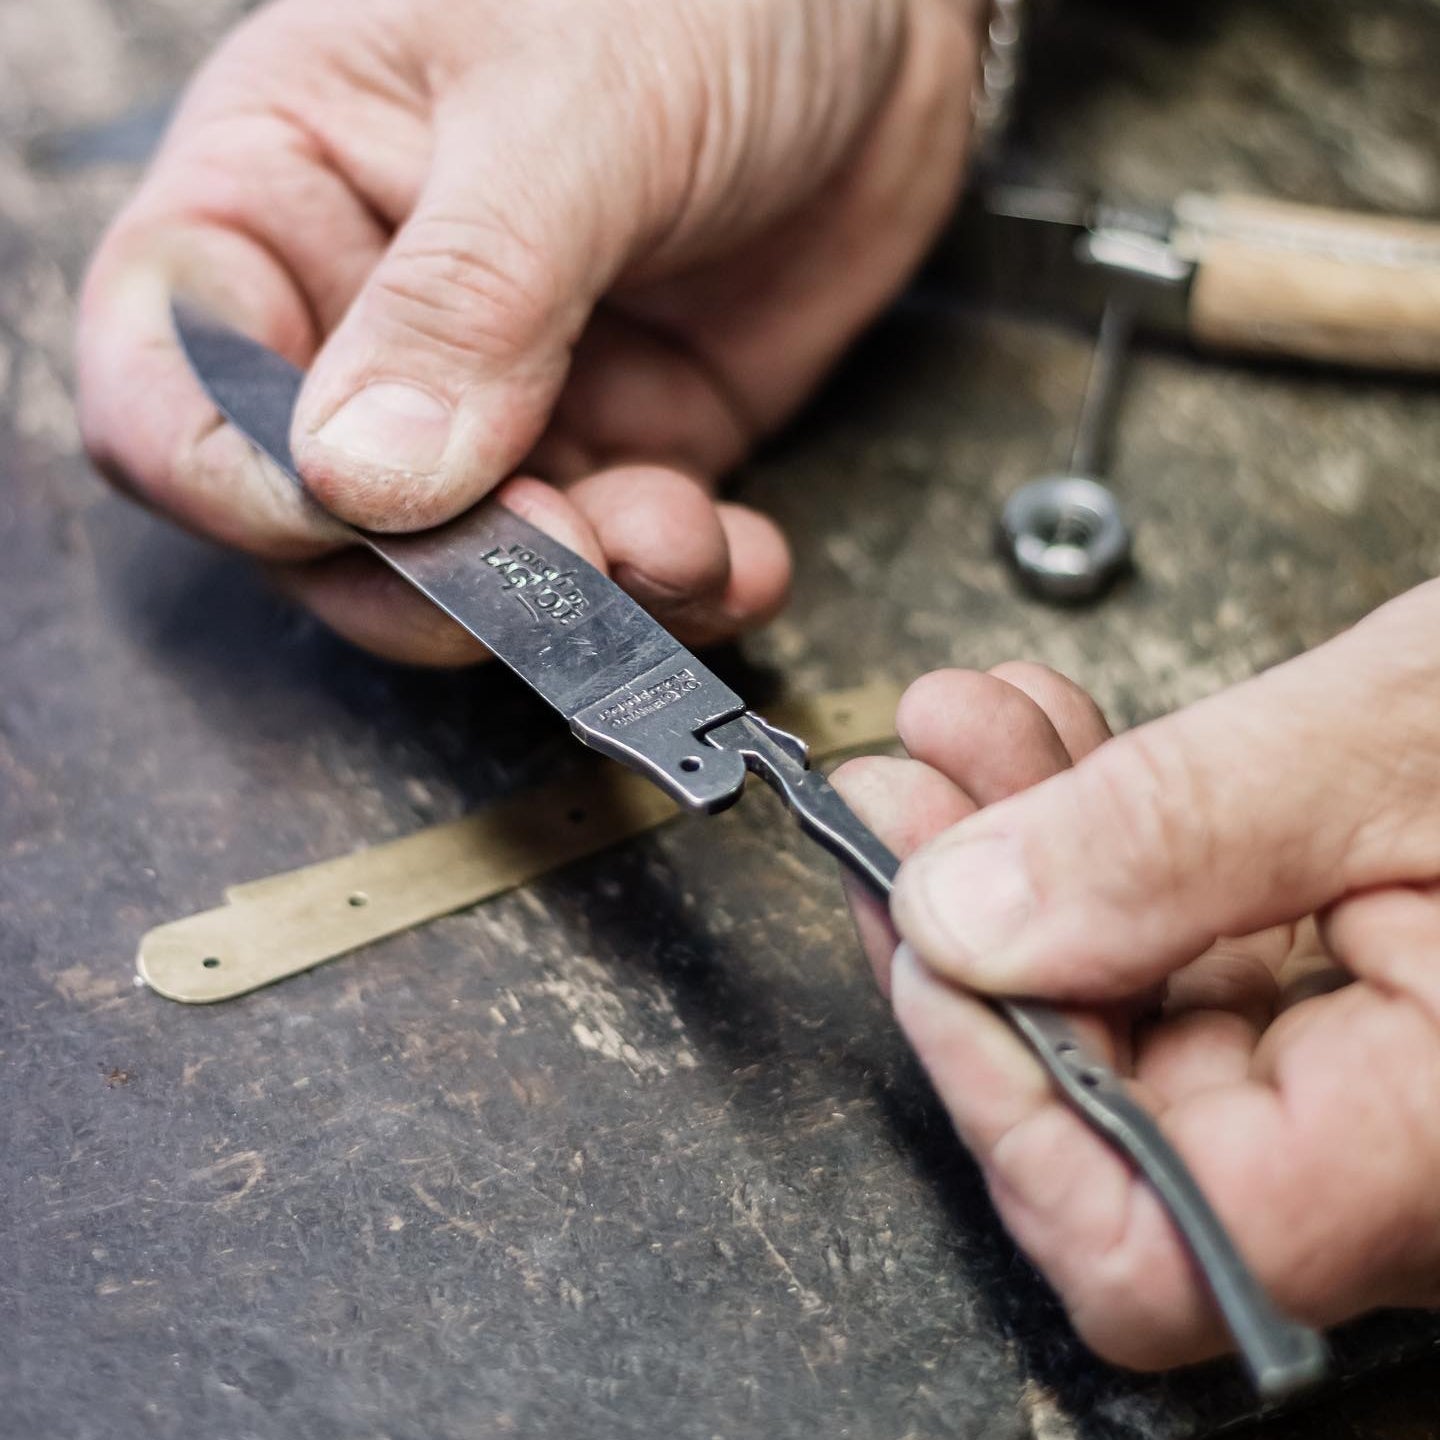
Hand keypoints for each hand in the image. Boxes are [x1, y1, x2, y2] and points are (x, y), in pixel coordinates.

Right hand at [77, 0, 979, 663]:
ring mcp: (502, 402)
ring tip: (675, 542)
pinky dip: (675, 588)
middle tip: (547, 564)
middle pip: (323, 522)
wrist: (881, 24)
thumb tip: (362, 480)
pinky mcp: (618, 446)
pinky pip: (616, 566)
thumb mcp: (572, 109)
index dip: (231, 475)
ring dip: (573, 598)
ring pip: (475, 572)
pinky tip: (736, 554)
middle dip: (433, 577)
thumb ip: (467, 294)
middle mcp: (374, 317)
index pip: (175, 372)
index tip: (347, 518)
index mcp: (288, 187)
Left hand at [833, 581, 1439, 1370]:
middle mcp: (1400, 1151)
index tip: (923, 936)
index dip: (998, 1092)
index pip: (1149, 1237)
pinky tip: (1045, 745)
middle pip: (1101, 1112)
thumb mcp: (1405, 736)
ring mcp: (1369, 1078)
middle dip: (971, 931)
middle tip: (899, 799)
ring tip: (961, 737)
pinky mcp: (1352, 994)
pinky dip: (1097, 841)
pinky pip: (1182, 947)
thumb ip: (1176, 838)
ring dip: (1014, 859)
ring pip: (1123, 1011)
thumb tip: (966, 918)